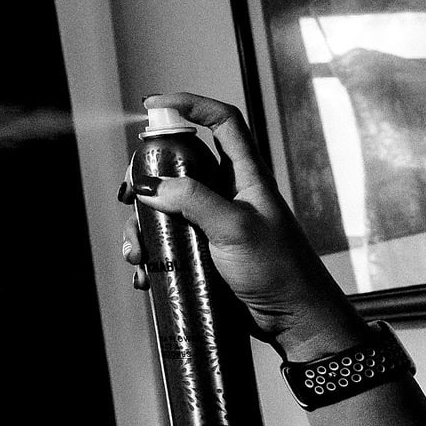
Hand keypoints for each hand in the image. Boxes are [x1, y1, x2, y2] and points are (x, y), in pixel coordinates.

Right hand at [120, 92, 367, 358]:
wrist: (295, 321)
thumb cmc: (280, 270)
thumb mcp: (236, 228)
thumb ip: (194, 200)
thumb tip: (152, 185)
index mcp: (246, 175)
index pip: (222, 121)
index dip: (191, 104)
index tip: (154, 105)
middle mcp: (227, 193)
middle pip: (177, 164)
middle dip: (147, 177)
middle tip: (130, 195)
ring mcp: (213, 223)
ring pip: (164, 207)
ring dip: (142, 226)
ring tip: (137, 252)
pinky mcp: (203, 252)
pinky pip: (166, 242)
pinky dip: (150, 253)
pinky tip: (144, 271)